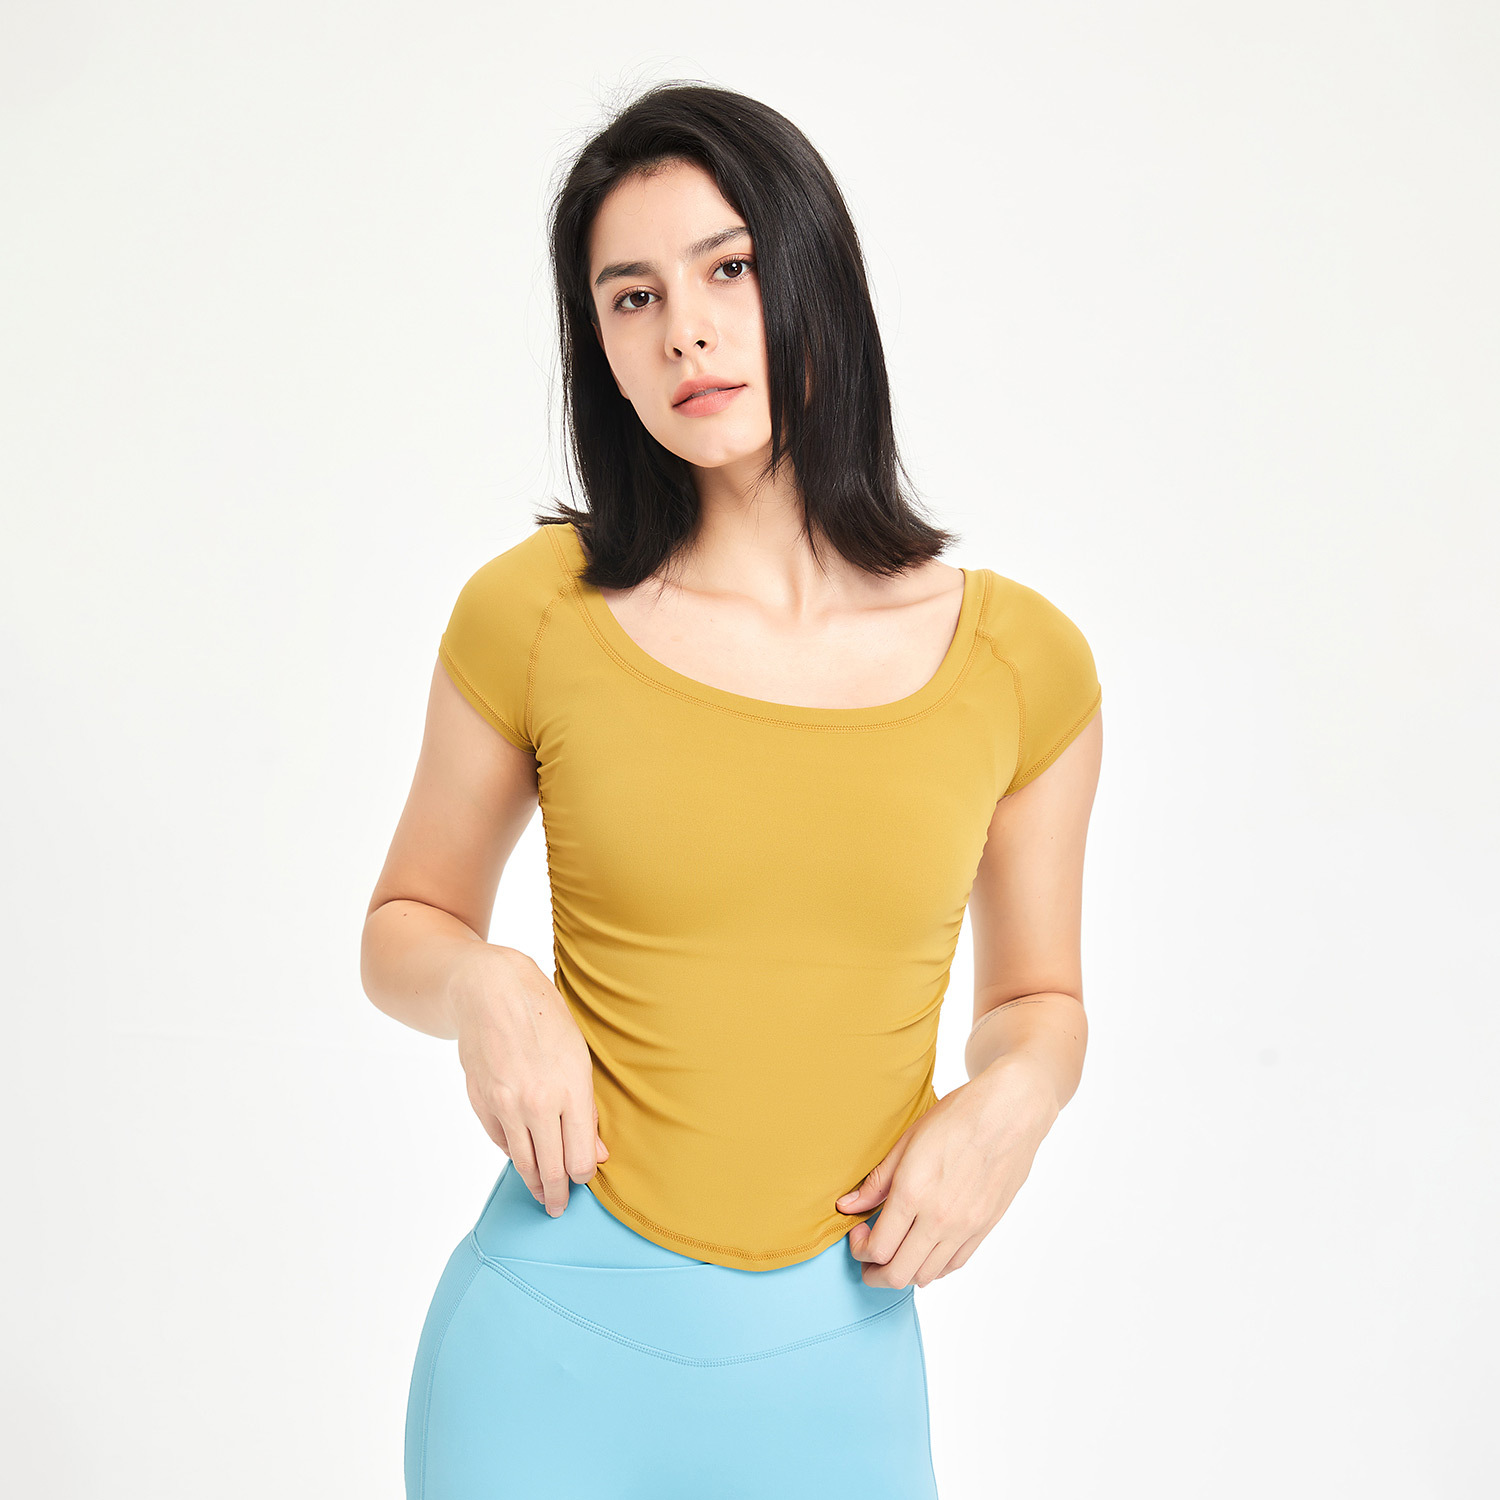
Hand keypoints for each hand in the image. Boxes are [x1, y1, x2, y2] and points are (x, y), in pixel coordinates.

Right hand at [450, 946, 608, 1216]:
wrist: (490, 992)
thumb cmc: (544, 1017)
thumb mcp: (579, 1056)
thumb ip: (587, 1109)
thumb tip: (596, 1153)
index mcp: (570, 1091)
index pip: (579, 1158)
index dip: (583, 1174)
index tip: (584, 1177)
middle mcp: (537, 1105)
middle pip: (551, 1169)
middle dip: (557, 1194)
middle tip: (558, 1209)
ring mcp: (505, 1106)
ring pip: (522, 1161)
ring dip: (533, 1184)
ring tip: (541, 1197)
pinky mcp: (482, 1103)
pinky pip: (500, 1140)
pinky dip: (512, 1152)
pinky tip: (521, 1157)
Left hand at [834, 1057, 1059, 1288]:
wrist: (1009, 1113)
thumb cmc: (957, 1118)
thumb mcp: (907, 1141)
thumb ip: (877, 1181)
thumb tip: (847, 1206)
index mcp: (913, 1193)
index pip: (877, 1249)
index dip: (860, 1249)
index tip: (859, 1233)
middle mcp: (939, 1218)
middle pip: (898, 1274)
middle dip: (875, 1273)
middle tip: (868, 1257)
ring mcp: (965, 1227)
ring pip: (926, 1276)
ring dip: (904, 1271)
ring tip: (896, 1251)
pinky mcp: (985, 1228)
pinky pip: (954, 1265)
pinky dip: (934, 1266)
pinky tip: (924, 1248)